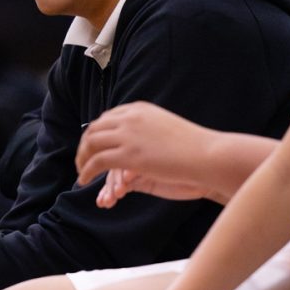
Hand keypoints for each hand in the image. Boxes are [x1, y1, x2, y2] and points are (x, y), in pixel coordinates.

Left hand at [77, 102, 211, 205]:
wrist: (208, 155)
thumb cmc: (193, 146)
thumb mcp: (164, 128)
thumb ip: (147, 129)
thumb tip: (139, 137)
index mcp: (138, 109)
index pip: (106, 118)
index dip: (96, 134)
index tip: (93, 147)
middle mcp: (129, 118)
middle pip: (94, 129)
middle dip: (84, 146)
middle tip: (82, 161)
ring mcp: (127, 135)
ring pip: (91, 145)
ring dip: (82, 159)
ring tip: (82, 172)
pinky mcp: (128, 155)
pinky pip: (96, 162)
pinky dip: (86, 171)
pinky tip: (84, 180)